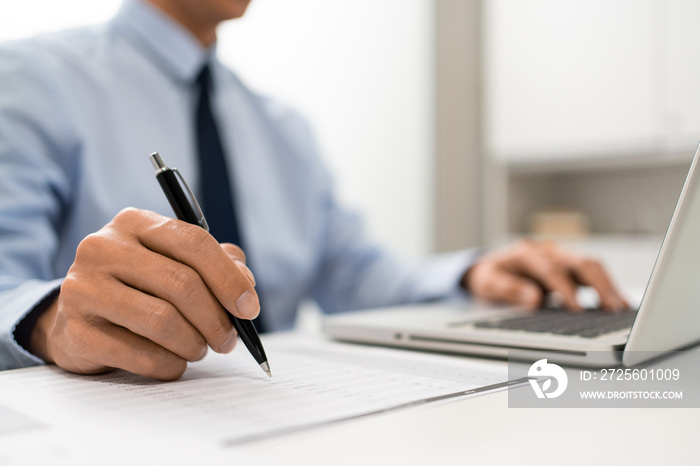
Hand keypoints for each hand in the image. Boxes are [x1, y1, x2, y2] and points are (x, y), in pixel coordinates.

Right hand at [28, 208, 258, 379]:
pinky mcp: (76, 331)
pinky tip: (174, 363)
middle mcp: (103, 247)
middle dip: (216, 319)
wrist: (77, 318)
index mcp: (134, 223)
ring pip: (162, 320)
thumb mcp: (174, 263)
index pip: (193, 242)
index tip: (249, 308)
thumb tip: (245, 283)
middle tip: (228, 340)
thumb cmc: (138, 288)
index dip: (229, 278)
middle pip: (181, 283)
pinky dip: (169, 365)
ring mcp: (83, 288)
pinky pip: (140, 355)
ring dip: (194, 344)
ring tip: (198, 349)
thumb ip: (217, 265)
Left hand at [463, 239, 627, 311]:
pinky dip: (608, 286)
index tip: (577, 309)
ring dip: (607, 285)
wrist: (490, 266)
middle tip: (611, 307)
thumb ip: (508, 289)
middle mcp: (548, 251)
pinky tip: (621, 302)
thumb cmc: (490, 275)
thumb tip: (533, 299)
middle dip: (597, 284)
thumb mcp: (488, 282)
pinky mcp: (569, 266)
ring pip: (591, 265)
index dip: (564, 289)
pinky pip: (593, 273)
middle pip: (579, 261)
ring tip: (620, 308)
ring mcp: (561, 256)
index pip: (550, 269)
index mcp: (526, 253)